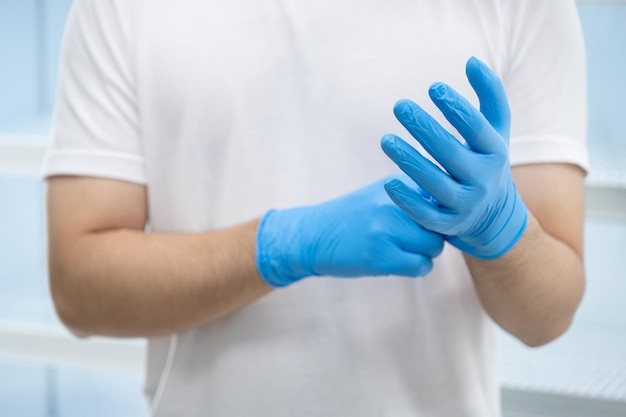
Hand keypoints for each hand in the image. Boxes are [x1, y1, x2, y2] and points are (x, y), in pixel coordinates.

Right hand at [256, 176, 444, 286]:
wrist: (313, 234)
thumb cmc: (353, 215)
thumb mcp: (381, 192)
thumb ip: (414, 194)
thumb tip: (458, 204)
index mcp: (397, 183)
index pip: (442, 195)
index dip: (443, 211)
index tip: (433, 219)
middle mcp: (394, 202)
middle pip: (443, 222)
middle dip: (435, 233)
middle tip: (415, 238)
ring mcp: (387, 229)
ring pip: (435, 245)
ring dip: (425, 252)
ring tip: (405, 250)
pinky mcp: (380, 256)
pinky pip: (421, 266)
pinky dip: (416, 267)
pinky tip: (399, 262)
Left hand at [380, 57, 527, 259]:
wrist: (492, 215)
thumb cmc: (486, 159)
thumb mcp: (495, 129)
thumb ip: (489, 94)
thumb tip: (471, 61)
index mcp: (495, 152)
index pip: (476, 129)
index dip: (456, 108)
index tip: (433, 87)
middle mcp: (482, 180)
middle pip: (451, 154)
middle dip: (425, 129)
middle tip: (399, 105)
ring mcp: (464, 205)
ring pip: (434, 183)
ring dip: (409, 161)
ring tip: (385, 139)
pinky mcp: (446, 224)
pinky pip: (424, 214)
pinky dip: (406, 200)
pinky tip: (387, 181)